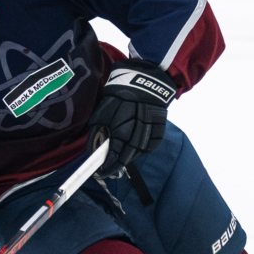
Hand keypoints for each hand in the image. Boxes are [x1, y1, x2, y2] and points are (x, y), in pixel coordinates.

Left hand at [87, 59, 175, 178]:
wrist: (147, 81)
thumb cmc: (120, 95)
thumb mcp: (103, 111)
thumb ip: (97, 131)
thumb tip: (93, 150)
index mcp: (122, 125)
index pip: (114, 152)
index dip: (108, 164)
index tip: (100, 172)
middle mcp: (138, 130)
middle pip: (128, 155)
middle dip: (117, 164)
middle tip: (109, 170)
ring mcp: (151, 131)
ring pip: (140, 152)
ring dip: (129, 158)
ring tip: (120, 160)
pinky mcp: (160, 129)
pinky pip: (151, 145)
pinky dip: (142, 150)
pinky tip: (134, 150)